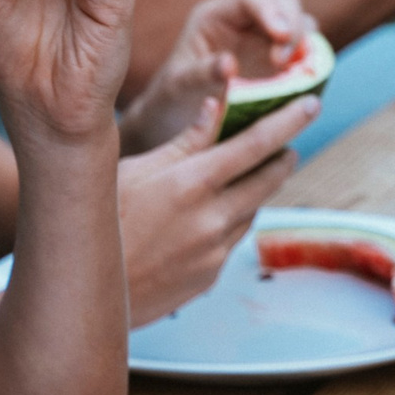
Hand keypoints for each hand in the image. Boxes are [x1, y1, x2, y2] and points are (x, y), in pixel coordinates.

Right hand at [118, 91, 314, 325]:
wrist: (82, 291)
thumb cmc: (100, 221)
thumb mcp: (135, 169)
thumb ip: (184, 141)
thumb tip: (218, 105)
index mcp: (192, 183)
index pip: (255, 144)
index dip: (288, 121)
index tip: (311, 104)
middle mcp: (212, 218)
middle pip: (267, 179)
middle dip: (283, 156)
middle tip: (288, 143)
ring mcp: (214, 251)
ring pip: (252, 210)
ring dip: (256, 190)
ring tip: (249, 175)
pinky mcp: (210, 276)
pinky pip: (233, 240)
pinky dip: (233, 220)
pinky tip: (214, 215)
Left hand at [120, 0, 314, 155]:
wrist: (179, 118)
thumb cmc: (173, 96)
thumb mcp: (177, 86)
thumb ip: (200, 73)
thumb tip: (229, 66)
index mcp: (217, 15)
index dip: (270, 9)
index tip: (281, 34)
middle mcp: (247, 22)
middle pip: (285, 3)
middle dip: (293, 26)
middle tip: (284, 59)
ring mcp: (268, 41)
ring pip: (302, 25)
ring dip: (307, 45)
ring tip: (296, 73)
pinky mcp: (283, 63)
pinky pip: (307, 55)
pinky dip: (312, 65)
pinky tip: (306, 82)